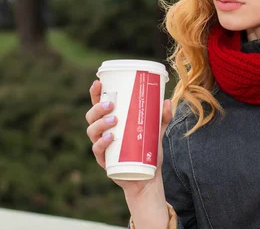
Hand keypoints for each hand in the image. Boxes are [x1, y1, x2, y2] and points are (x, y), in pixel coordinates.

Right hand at [86, 80, 173, 197]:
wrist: (148, 178)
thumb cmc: (148, 151)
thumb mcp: (157, 132)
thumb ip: (162, 117)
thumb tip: (167, 101)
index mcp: (111, 121)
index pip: (99, 104)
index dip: (96, 93)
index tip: (98, 82)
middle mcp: (103, 132)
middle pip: (91, 116)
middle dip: (98, 108)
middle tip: (112, 105)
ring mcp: (102, 146)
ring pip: (92, 131)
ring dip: (101, 123)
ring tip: (114, 119)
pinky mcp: (105, 160)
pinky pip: (97, 150)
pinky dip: (102, 142)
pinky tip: (111, 137)